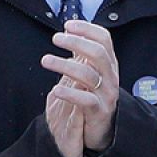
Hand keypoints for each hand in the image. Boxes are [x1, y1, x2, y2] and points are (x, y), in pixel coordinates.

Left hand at [41, 20, 119, 156]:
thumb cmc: (93, 97)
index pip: (104, 39)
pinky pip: (86, 101)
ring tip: (45, 60)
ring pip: (88, 75)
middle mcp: (111, 77)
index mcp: (109, 64)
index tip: (67, 25)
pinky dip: (70, 94)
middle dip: (76, 42)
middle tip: (56, 38)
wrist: (102, 130)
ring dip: (65, 65)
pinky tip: (56, 89)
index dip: (87, 29)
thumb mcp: (91, 72)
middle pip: (98, 53)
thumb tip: (69, 31)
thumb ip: (83, 54)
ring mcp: (107, 95)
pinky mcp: (99, 112)